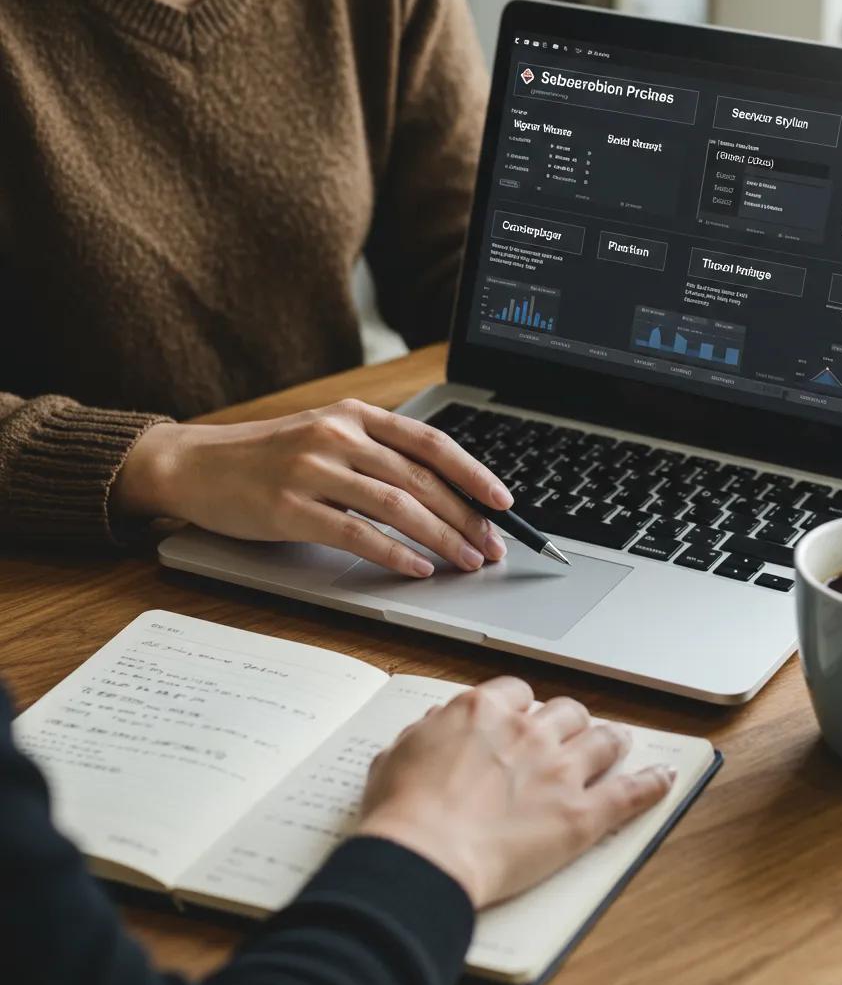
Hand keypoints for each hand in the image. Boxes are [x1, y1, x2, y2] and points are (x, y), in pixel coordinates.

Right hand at [112, 400, 512, 576]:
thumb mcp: (326, 436)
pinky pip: (356, 533)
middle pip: (421, 479)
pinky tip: (418, 569)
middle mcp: (338, 434)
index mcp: (355, 415)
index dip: (473, 473)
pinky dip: (394, 554)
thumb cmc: (267, 457)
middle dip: (466, 517)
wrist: (194, 465)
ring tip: (467, 562)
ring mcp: (312, 468)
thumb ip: (376, 455)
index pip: (430, 442)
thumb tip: (441, 494)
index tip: (503, 502)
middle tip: (494, 546)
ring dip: (441, 538)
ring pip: (397, 506)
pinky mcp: (290, 507)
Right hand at [355, 677, 675, 907]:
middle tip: (567, 736)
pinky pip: (630, 791)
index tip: (522, 718)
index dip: (523, 706)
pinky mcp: (582, 814)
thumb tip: (438, 724)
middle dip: (568, 722)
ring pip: (603, 739)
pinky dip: (651, 783)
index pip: (518, 692)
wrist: (424, 855)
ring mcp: (560, 770)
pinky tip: (664, 778)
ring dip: (611, 741)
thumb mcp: (397, 753)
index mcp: (483, 710)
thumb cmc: (402, 811)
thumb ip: (426, 732)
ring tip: (619, 744)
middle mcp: (529, 731)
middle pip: (566, 711)